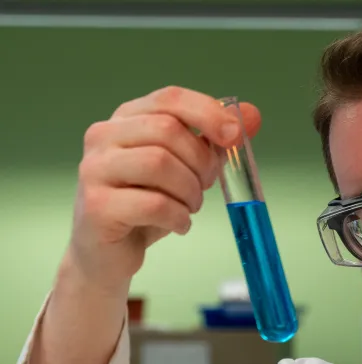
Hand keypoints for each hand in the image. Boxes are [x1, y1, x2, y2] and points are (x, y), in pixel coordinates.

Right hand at [69, 86, 260, 291]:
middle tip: (205, 186)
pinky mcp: (97, 206)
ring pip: (160, 164)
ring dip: (190, 191)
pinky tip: (178, 224)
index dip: (207, 112)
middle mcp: (103, 136)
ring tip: (189, 207)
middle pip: (168, 131)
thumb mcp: (187, 168)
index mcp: (127, 118)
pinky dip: (178, 216)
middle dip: (201, 161)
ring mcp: (95, 170)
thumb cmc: (147, 204)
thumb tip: (253, 115)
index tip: (234, 135)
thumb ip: (215, 140)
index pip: (170, 98)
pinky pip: (154, 204)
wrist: (108, 252)